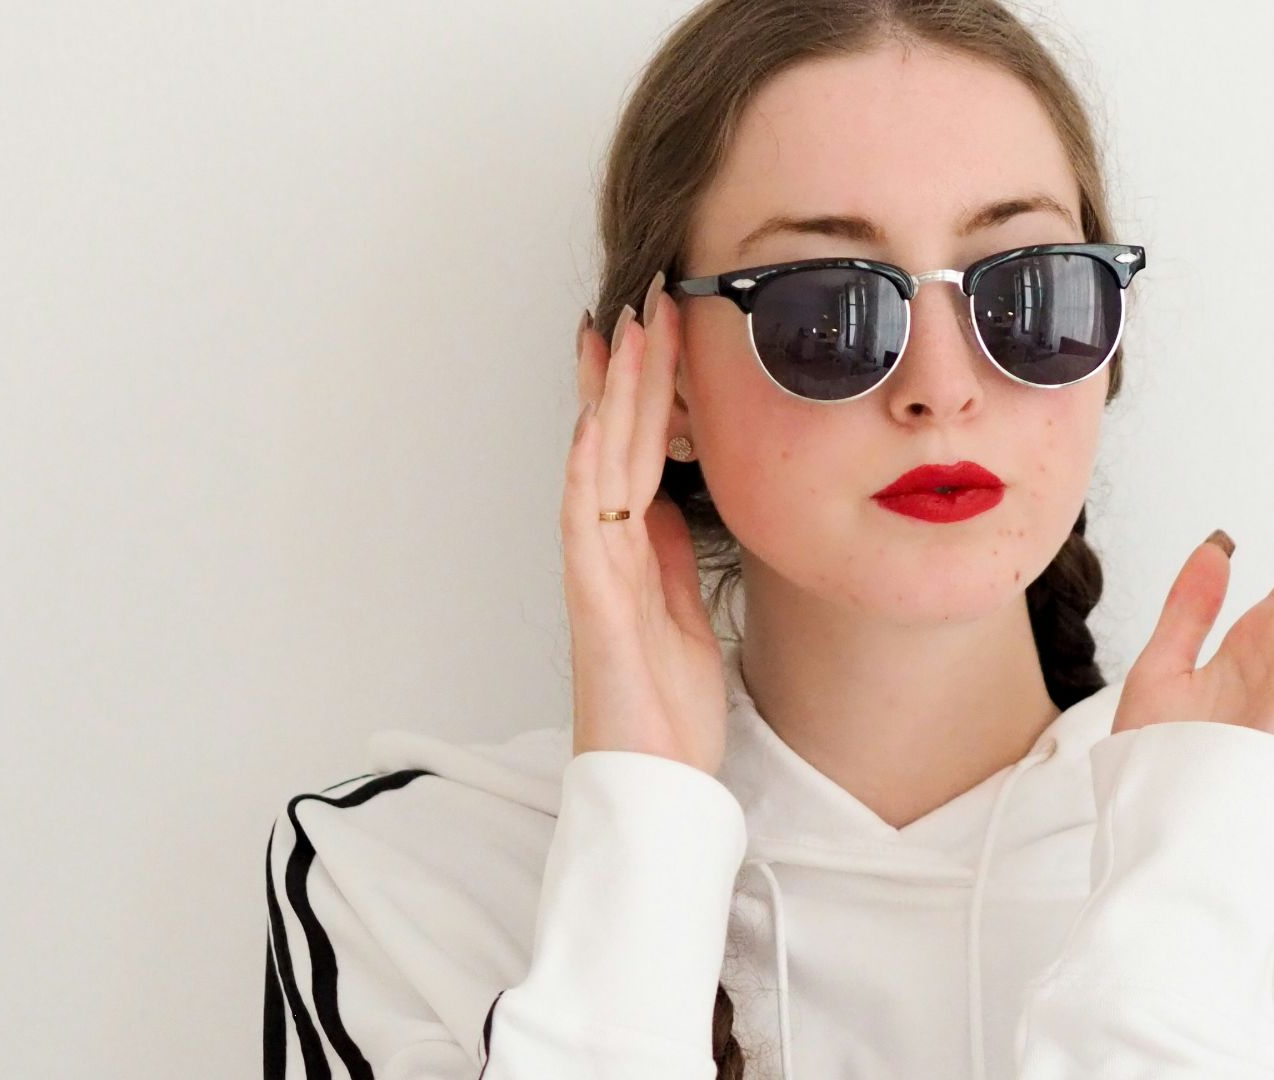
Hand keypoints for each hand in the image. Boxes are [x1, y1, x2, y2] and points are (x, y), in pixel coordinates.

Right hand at [561, 275, 725, 772]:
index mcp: (633, 550)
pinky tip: (592, 426)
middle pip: (614, 440)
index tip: (656, 328)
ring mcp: (596, 572)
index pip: (639, 451)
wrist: (658, 785)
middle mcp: (606, 550)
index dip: (644, 389)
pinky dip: (587, 471)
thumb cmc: (668, 708)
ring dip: (609, 398)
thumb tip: (677, 499)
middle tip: (644, 297)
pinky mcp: (596, 604)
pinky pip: (586, 525)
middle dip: (628, 369)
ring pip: (598, 465)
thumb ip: (674, 555)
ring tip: (625, 332)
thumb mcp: (686, 611)